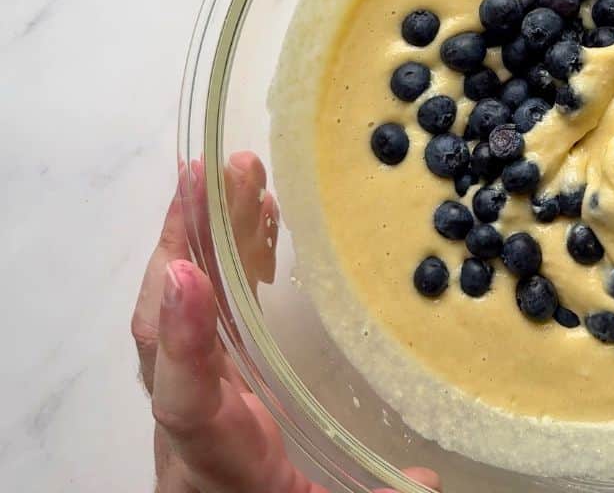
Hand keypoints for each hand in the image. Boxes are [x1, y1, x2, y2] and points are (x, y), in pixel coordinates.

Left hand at [131, 153, 440, 492]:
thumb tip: (425, 481)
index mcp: (213, 453)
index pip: (185, 397)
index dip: (184, 336)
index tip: (188, 275)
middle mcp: (189, 411)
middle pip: (164, 328)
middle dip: (181, 248)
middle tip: (206, 180)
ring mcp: (193, 383)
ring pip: (179, 304)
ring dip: (200, 236)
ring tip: (230, 175)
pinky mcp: (208, 365)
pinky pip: (203, 303)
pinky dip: (220, 253)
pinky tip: (252, 216)